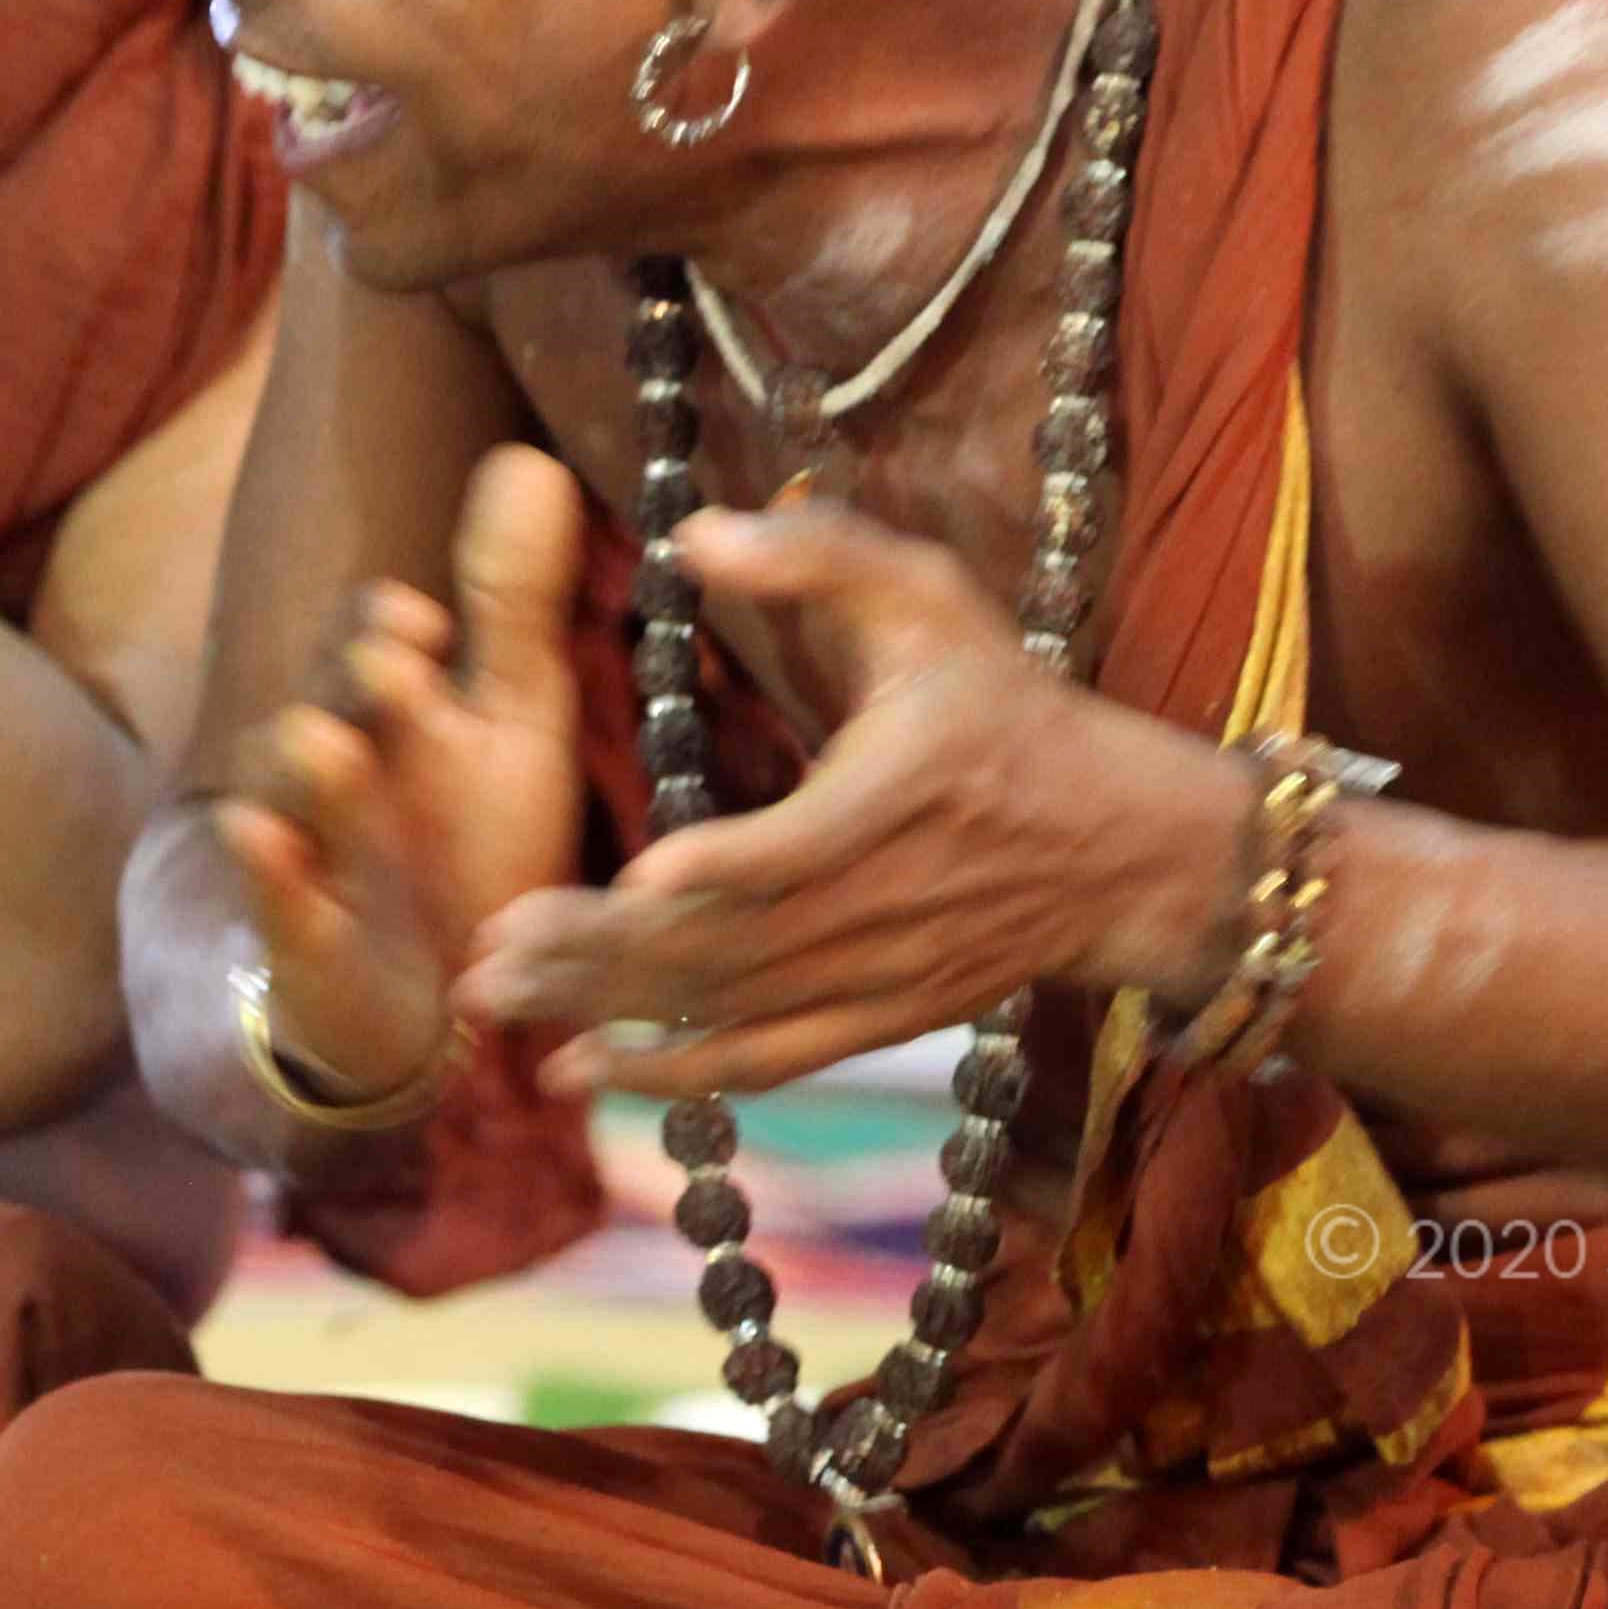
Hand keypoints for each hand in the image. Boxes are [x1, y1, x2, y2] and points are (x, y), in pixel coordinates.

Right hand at [218, 449, 594, 1106]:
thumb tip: (530, 457)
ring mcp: (317, 844)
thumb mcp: (512, 723)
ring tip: (333, 745)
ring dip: (316, 768)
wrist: (438, 1007)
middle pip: (328, 698)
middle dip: (358, 680)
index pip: (374, 638)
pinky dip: (272, 869)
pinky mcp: (301, 932)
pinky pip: (275, 893)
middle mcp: (346, 761)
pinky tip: (267, 839)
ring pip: (293, 791)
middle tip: (396, 664)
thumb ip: (514, 604)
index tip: (430, 625)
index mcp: (399, 706)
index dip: (392, 625)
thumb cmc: (474, 842)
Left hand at [459, 495, 1248, 1098]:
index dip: (735, 864)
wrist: (1118, 847)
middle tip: (489, 946)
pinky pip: (761, 1061)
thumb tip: (692, 533)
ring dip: (610, 1011)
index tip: (644, 875)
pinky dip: (669, 1074)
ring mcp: (880, 978)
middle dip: (607, 952)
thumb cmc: (1004, 703)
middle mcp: (890, 904)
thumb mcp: (931, 597)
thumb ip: (820, 555)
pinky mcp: (873, 1022)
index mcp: (904, 794)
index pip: (816, 843)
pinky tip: (574, 1069)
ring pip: (734, 1009)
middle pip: (739, 942)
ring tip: (495, 998)